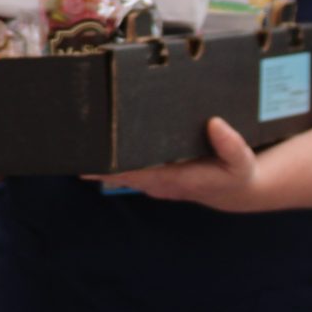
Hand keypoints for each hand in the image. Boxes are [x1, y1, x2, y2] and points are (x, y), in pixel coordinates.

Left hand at [84, 118, 273, 212]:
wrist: (234, 187)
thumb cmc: (235, 173)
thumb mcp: (241, 162)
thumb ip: (231, 145)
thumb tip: (215, 124)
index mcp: (174, 179)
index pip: (135, 173)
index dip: (111, 168)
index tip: (88, 161)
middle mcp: (157, 180)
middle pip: (118, 171)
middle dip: (95, 159)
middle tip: (70, 139)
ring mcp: (151, 176)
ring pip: (117, 168)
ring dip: (97, 156)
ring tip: (72, 134)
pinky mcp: (150, 169)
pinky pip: (125, 163)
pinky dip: (108, 154)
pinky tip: (91, 138)